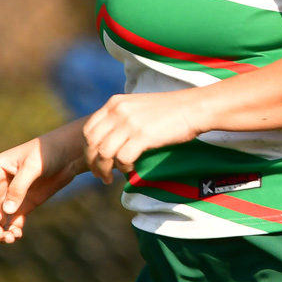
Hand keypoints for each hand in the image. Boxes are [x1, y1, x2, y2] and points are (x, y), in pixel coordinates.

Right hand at [0, 121, 83, 243]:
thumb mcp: (33, 166)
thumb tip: (6, 212)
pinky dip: (12, 231)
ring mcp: (11, 196)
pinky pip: (12, 222)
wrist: (69, 153)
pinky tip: (18, 235)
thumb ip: (19, 188)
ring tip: (10, 239)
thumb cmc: (47, 152)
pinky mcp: (24, 204)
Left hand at [82, 91, 203, 181]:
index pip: (89, 129)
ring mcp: (129, 123)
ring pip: (104, 152)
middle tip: (99, 174)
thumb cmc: (169, 110)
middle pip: (93, 142)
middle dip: (93, 162)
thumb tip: (110, 141)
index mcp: (115, 103)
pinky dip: (123, 167)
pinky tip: (129, 170)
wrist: (193, 107)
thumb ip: (121, 118)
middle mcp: (118, 111)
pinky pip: (122, 158)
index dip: (89, 149)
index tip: (95, 161)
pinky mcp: (142, 136)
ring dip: (104, 169)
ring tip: (110, 178)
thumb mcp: (138, 107)